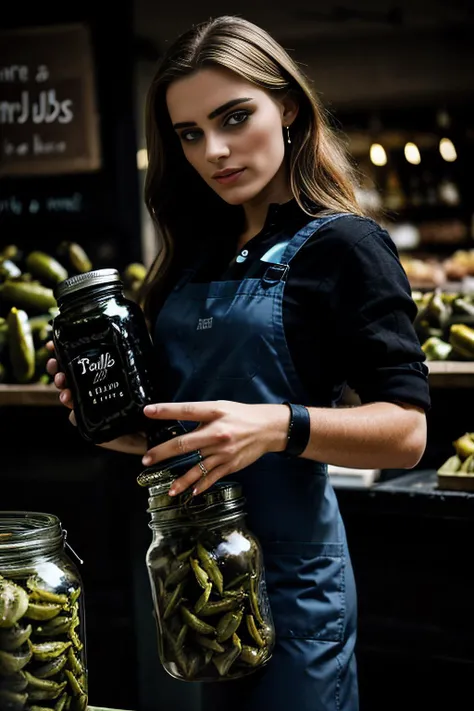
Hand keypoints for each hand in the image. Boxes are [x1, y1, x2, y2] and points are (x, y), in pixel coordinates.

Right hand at [45, 341, 145, 454]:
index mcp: (98, 370)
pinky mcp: (93, 422)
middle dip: (56, 369)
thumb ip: (135, 349)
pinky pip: (77, 418)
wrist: (153, 424)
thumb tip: (134, 326)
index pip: (74, 357)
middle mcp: (91, 386)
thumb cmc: (147, 394)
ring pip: (68, 395)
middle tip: (55, 367)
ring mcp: (91, 404)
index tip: (51, 344)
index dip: (60, 350)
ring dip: (62, 391)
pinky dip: (74, 414)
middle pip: (65, 375)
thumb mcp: (140, 366)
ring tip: (65, 391)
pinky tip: (75, 411)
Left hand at [142, 400, 289, 495]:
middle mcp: (217, 432)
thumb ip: (201, 415)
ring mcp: (223, 451)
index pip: (186, 410)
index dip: (166, 410)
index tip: (147, 411)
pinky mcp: (230, 464)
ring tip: (169, 489)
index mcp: (214, 413)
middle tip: (146, 459)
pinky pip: (212, 477)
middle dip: (163, 452)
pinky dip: (201, 485)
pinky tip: (192, 492)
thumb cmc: (242, 416)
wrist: (268, 428)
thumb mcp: (221, 407)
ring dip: (181, 480)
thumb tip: (178, 420)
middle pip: (185, 443)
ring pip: (197, 467)